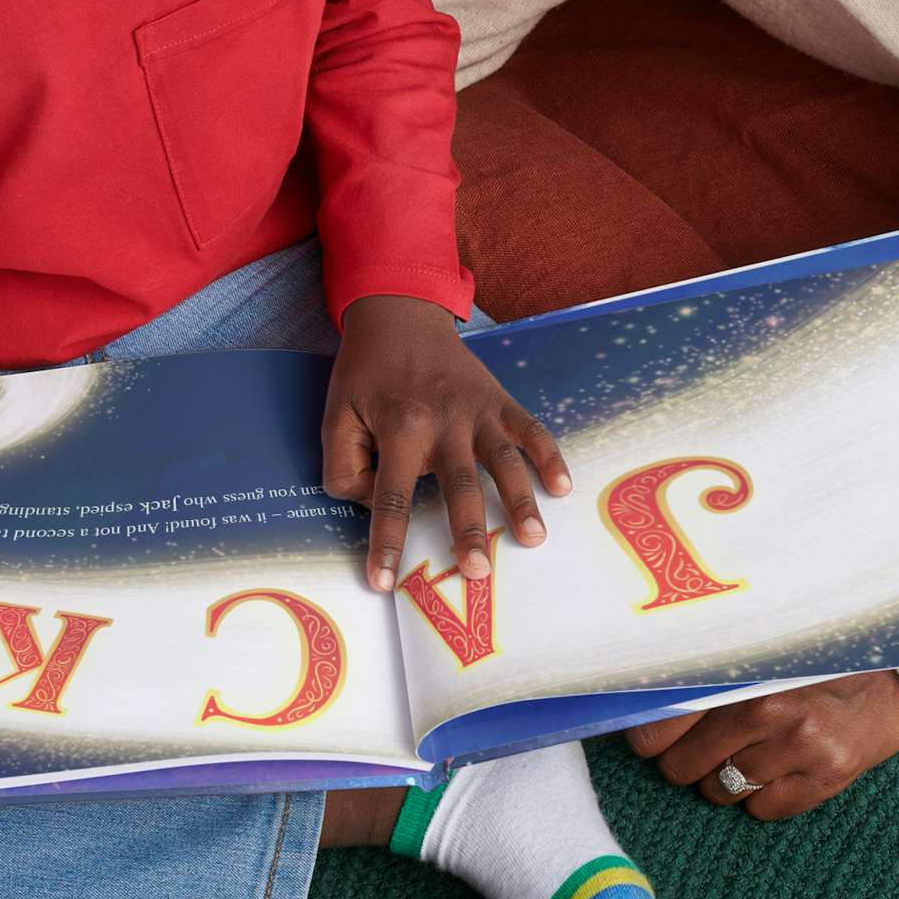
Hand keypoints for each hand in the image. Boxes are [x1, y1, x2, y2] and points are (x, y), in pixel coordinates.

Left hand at [322, 293, 570, 590]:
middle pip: (458, 484)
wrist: (399, 314)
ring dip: (520, 500)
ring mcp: (477, 410)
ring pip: (503, 461)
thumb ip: (344, 467)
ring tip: (533, 538)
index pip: (390, 497)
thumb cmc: (365, 373)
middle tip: (476, 572)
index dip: (386, 543)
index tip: (385, 583)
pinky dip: (548, 456)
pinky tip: (562, 486)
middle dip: (467, 530)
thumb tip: (374, 506)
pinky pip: (530, 428)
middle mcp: (442, 421)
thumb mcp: (335, 416)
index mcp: (399, 426)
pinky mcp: (499, 399)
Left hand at [625, 672, 898, 819]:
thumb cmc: (814, 652)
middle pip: (681, 766)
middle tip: (702, 742)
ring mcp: (800, 745)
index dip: (647, 736)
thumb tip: (643, 702)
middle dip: (684, 760)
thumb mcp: (758, 648)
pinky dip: (761, 796)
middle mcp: (766, 708)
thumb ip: (707, 671)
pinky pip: (763, 810)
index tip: (650, 736)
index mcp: (738, 669)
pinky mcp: (831, 775)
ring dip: (723, 777)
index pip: (660, 723)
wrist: (898, 663)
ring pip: (720, 791)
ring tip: (747, 749)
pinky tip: (779, 765)